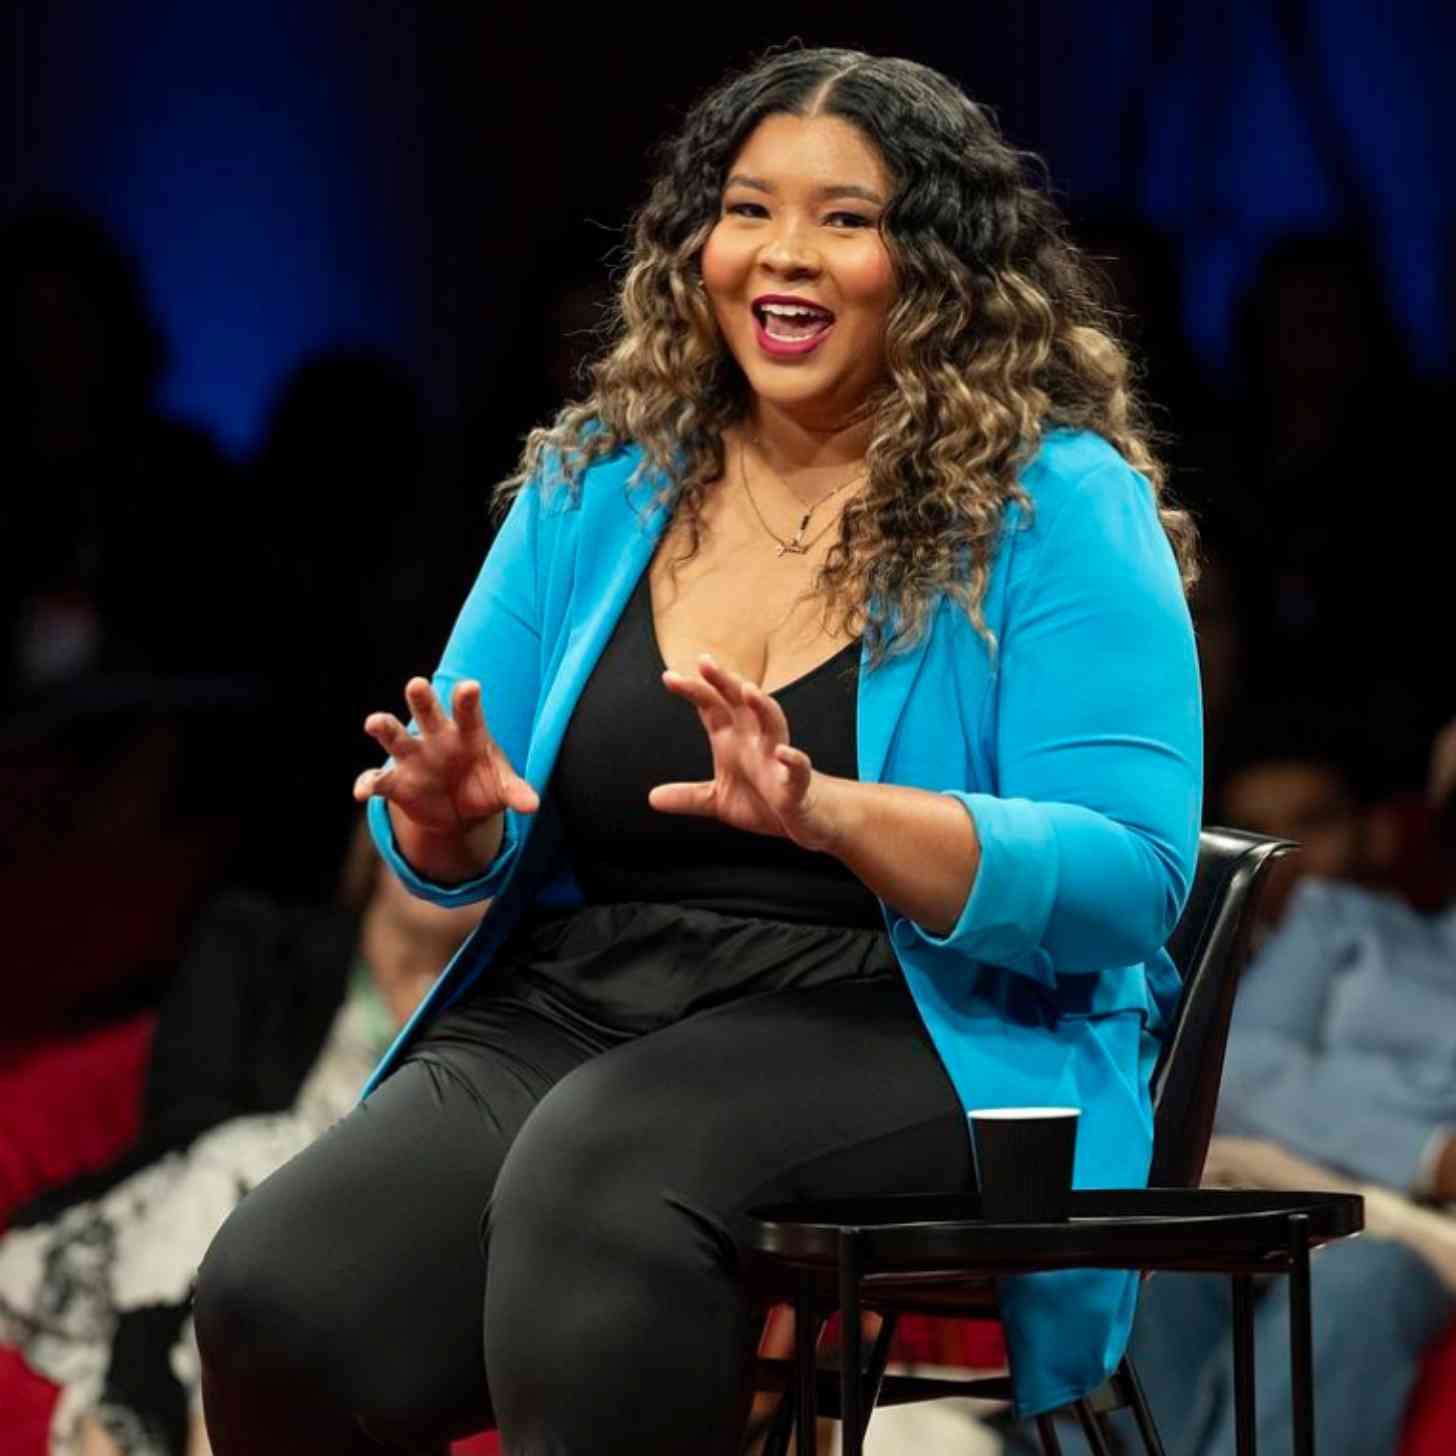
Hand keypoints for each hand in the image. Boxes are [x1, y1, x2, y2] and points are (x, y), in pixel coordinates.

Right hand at [353, 677, 537, 834]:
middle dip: (421, 699)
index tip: (470, 686)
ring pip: (395, 736)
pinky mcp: (396, 782)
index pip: (469, 712)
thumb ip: (516, 792)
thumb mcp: (502, 788)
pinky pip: (379, 780)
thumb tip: (533, 806)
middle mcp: (437, 737)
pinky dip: (368, 784)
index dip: (467, 699)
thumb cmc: (484, 785)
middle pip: (427, 712)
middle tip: (417, 684)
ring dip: (385, 728)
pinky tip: (362, 792)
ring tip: (374, 723)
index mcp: (468, 732)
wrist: (459, 811)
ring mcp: (413, 757)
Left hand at [648, 654, 843, 851]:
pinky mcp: (797, 784)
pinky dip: (793, 760)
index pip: (713, 707)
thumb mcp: (720, 801)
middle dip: (725, 683)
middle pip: (741, 704)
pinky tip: (784, 754)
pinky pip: (798, 768)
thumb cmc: (766, 800)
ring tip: (748, 690)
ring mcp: (778, 759)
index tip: (669, 677)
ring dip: (762, 707)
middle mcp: (756, 742)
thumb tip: (652, 797)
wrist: (807, 819)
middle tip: (705, 663)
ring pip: (773, 724)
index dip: (695, 691)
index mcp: (735, 740)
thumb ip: (689, 797)